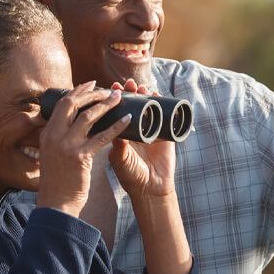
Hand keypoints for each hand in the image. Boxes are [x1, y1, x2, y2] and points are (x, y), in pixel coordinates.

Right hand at [37, 81, 131, 217]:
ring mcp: (66, 146)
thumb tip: (73, 124)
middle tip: (109, 89)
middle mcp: (54, 136)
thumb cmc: (58, 180)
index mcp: (47, 133)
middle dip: (92, 93)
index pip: (62, 103)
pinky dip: (117, 126)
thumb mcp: (52, 154)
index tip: (91, 83)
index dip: (78, 91)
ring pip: (88, 116)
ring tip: (120, 98)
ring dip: (105, 105)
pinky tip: (128, 120)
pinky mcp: (80, 157)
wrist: (56, 203)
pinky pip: (102, 137)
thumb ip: (59, 138)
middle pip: (73, 104)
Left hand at [108, 79, 176, 198]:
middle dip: (129, 93)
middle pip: (133, 105)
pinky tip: (158, 95)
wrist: (151, 189)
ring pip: (148, 107)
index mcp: (121, 134)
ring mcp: (151, 131)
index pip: (116, 111)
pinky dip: (162, 104)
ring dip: (144, 95)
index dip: (113, 99)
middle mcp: (136, 129)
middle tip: (126, 84)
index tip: (108, 88)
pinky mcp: (166, 134)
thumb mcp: (119, 158)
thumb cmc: (131, 176)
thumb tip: (113, 124)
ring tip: (140, 87)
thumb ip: (117, 143)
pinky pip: (165, 115)